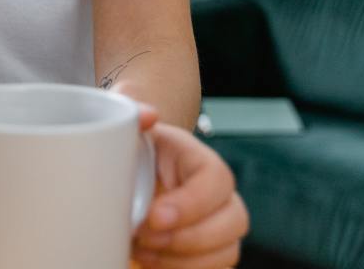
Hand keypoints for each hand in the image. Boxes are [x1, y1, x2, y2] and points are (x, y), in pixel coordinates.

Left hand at [128, 103, 247, 268]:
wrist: (132, 172)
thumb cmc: (132, 149)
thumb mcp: (128, 124)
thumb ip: (133, 110)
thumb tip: (147, 115)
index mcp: (199, 159)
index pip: (217, 180)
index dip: (192, 204)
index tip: (154, 216)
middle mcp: (218, 195)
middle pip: (234, 220)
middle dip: (190, 238)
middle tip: (145, 237)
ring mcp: (218, 225)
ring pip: (227, 252)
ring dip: (185, 260)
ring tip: (143, 251)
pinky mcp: (208, 251)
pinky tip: (151, 262)